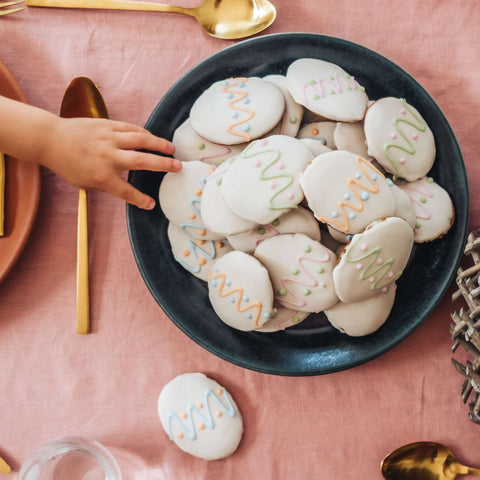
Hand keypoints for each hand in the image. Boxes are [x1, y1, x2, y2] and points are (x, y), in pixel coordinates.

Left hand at [37, 116, 181, 209]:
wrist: (50, 139)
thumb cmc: (67, 164)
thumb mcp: (85, 183)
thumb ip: (107, 184)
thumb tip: (126, 184)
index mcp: (102, 176)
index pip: (126, 191)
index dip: (140, 200)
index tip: (151, 205)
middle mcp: (108, 157)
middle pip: (142, 162)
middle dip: (163, 165)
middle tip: (178, 167)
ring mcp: (108, 139)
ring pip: (140, 140)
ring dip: (159, 145)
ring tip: (172, 149)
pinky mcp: (107, 125)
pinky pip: (130, 129)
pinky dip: (143, 133)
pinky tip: (152, 137)